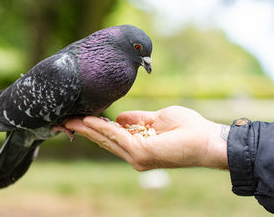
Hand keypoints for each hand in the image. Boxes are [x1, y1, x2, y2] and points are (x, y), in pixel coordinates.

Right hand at [65, 106, 228, 170]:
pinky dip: (103, 128)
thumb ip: (138, 119)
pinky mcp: (142, 153)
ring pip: (107, 140)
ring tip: (71, 119)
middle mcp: (135, 155)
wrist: (207, 138)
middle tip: (66, 120)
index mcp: (139, 146)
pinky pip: (117, 137)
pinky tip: (90, 119)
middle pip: (104, 141)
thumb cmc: (188, 128)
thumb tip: (119, 116)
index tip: (79, 117)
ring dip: (88, 128)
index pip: (111, 137)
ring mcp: (137, 156)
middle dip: (85, 130)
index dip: (95, 127)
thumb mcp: (157, 118)